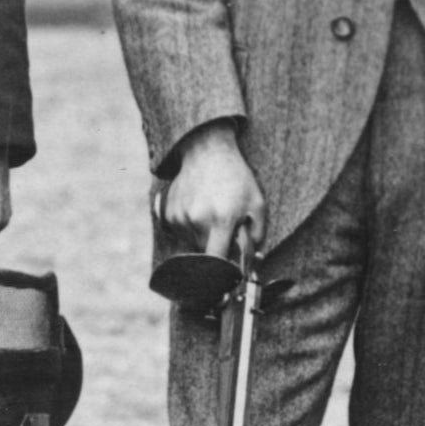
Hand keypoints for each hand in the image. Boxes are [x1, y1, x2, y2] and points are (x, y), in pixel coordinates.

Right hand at [156, 123, 264, 262]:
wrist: (207, 152)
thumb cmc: (236, 179)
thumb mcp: (257, 204)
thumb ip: (256, 237)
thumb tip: (249, 264)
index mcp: (221, 219)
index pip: (216, 261)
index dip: (221, 272)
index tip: (227, 273)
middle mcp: (196, 220)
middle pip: (203, 255)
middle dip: (214, 250)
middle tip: (224, 232)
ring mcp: (178, 216)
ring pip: (189, 245)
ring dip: (201, 239)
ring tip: (210, 216)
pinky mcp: (166, 213)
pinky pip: (178, 234)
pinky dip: (188, 230)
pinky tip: (197, 210)